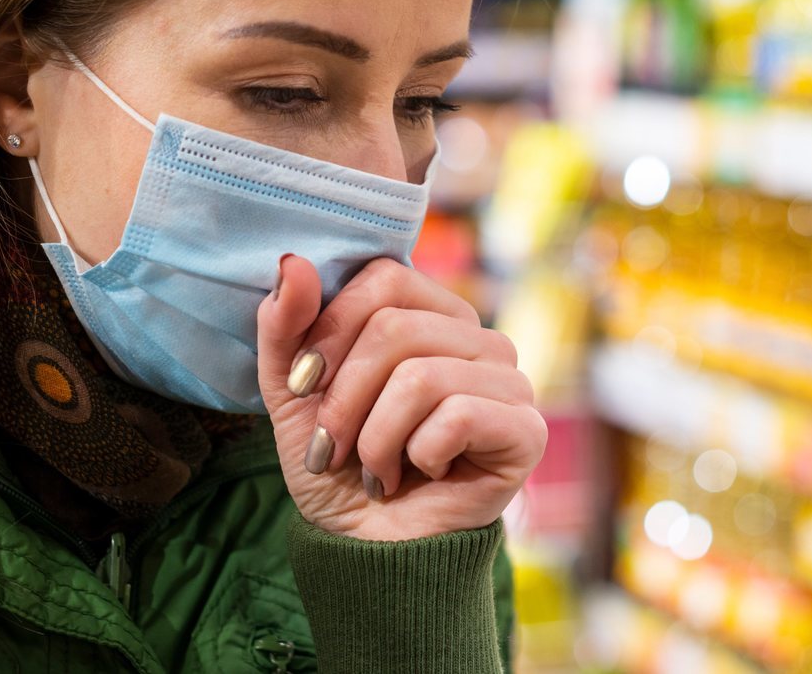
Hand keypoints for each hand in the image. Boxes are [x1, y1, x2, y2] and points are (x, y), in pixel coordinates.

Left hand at [256, 253, 545, 540]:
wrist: (368, 550)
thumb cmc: (336, 463)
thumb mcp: (291, 391)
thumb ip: (286, 324)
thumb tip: (292, 262)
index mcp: (430, 313)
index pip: (385, 277)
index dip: (331, 329)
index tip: (300, 384)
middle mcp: (478, 337)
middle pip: (396, 329)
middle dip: (344, 400)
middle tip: (330, 447)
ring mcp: (509, 380)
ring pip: (421, 377)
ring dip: (375, 439)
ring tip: (375, 469)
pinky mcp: (526, 429)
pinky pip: (458, 416)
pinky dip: (418, 456)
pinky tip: (420, 476)